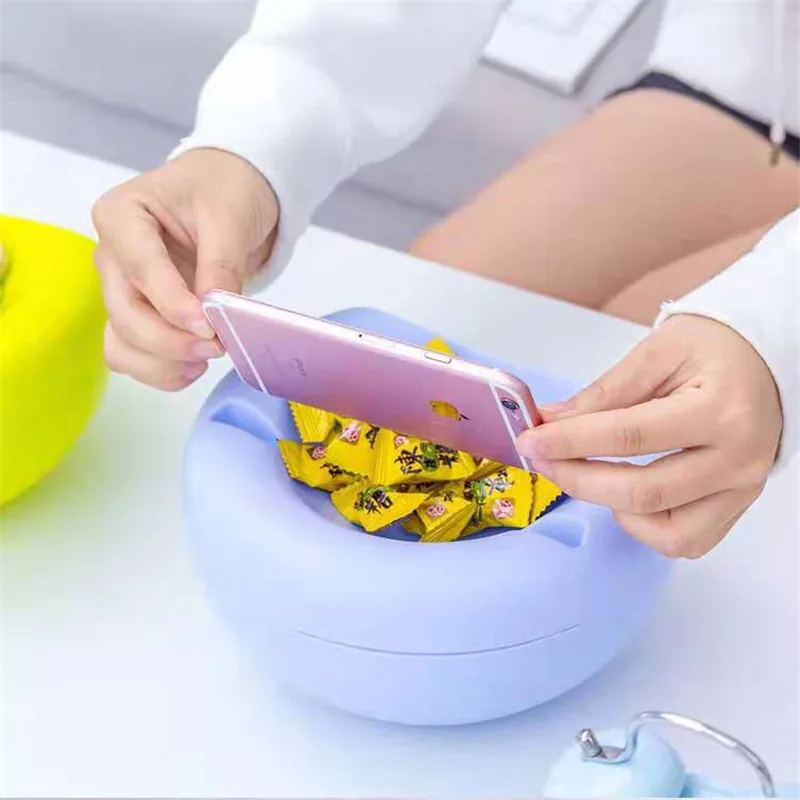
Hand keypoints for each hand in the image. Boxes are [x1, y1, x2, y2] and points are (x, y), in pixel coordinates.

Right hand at [92, 148, 277, 389]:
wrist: (228, 192)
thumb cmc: (223, 189)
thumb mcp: (230, 216)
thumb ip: (220, 265)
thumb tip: (215, 315)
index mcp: (122, 214)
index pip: (140, 269)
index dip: (173, 305)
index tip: (209, 327)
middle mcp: (112, 255)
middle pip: (124, 313)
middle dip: (169, 341)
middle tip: (217, 347)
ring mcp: (121, 288)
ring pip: (121, 343)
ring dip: (161, 363)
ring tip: (206, 360)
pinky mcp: (138, 314)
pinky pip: (134, 355)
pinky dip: (161, 370)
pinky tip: (194, 366)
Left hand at [517, 315, 782, 557]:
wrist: (765, 361)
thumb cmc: (714, 350)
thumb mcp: (658, 352)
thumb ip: (604, 392)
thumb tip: (552, 422)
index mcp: (719, 409)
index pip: (629, 436)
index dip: (571, 441)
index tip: (533, 441)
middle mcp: (737, 459)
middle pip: (643, 492)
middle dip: (578, 478)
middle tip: (542, 461)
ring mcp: (740, 489)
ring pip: (668, 532)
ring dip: (612, 508)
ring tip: (588, 474)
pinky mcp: (735, 506)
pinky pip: (687, 541)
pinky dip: (646, 527)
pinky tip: (625, 496)